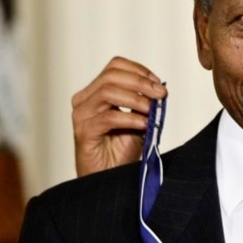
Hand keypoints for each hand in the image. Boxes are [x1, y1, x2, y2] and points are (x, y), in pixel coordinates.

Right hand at [71, 56, 167, 176]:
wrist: (110, 177)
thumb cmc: (121, 149)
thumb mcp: (139, 120)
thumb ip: (145, 103)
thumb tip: (160, 89)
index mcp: (96, 92)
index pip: (115, 66)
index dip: (139, 70)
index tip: (158, 83)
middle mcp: (85, 100)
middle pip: (111, 76)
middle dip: (141, 82)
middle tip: (160, 94)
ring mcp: (82, 115)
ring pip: (108, 92)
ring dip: (136, 99)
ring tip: (152, 110)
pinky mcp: (84, 132)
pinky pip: (109, 117)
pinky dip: (130, 118)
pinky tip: (144, 124)